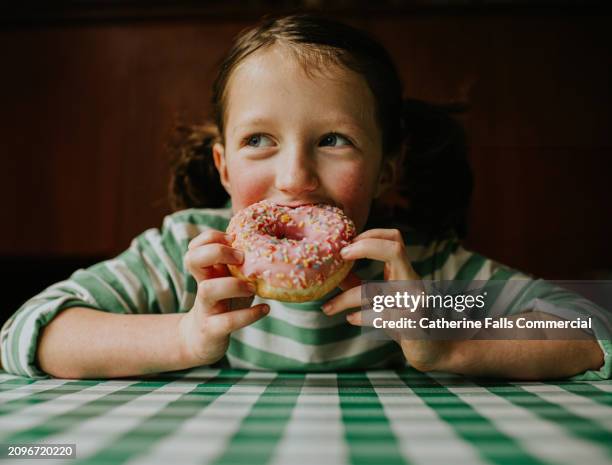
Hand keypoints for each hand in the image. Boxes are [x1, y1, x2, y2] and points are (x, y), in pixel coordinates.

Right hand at [178, 229, 268, 365]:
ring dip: (233, 285)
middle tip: (241, 258)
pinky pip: (228, 321)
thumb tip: (269, 242)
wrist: (202, 339)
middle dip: (217, 252)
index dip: (211, 238)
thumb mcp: (228, 280)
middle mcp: (202, 284)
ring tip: (252, 287)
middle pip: (192, 258)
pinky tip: (265, 309)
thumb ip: (239, 264)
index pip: (195, 245)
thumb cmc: (223, 303)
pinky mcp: (212, 329)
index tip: (234, 240)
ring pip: (207, 290)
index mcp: (206, 271)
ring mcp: (205, 307)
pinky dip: (249, 314)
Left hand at [322, 228, 455, 371]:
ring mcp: (415, 302)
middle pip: (394, 250)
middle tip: (341, 255)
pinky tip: (351, 319)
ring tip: (327, 308)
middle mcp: (411, 282)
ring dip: (346, 298)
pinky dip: (362, 317)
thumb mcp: (382, 299)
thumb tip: (333, 274)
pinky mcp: (413, 324)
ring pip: (377, 290)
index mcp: (403, 272)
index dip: (371, 234)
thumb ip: (359, 285)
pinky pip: (382, 316)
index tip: (346, 245)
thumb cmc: (403, 320)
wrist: (433, 349)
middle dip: (365, 247)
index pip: (394, 238)